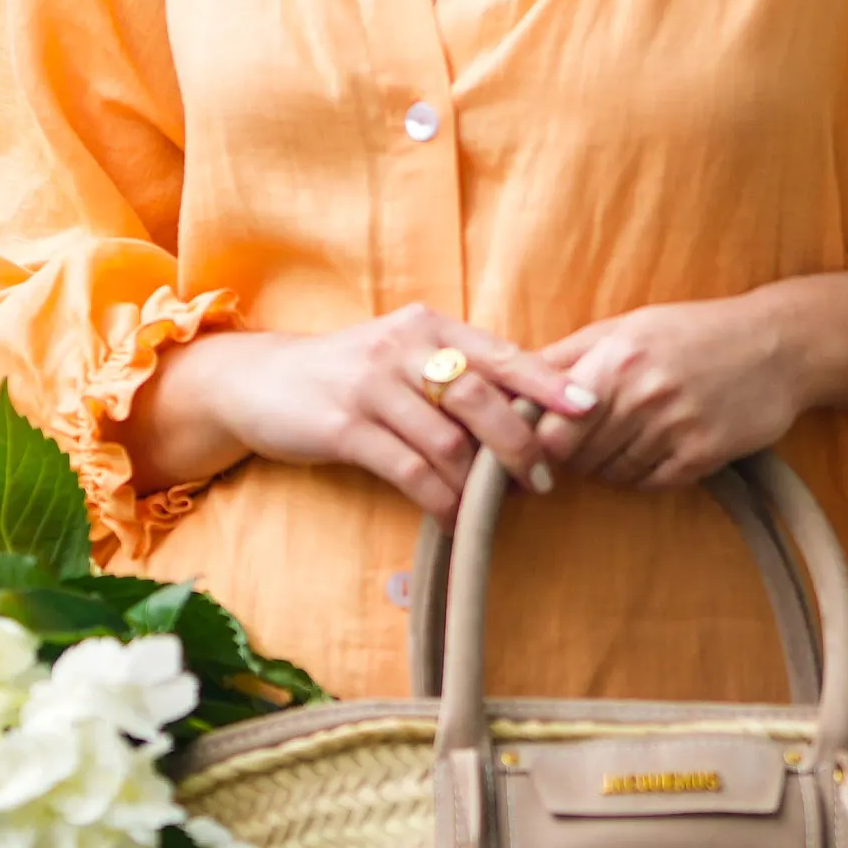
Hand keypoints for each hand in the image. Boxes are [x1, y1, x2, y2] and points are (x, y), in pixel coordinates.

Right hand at [130, 305, 593, 518]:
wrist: (258, 382)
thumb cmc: (350, 377)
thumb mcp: (404, 359)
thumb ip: (458, 376)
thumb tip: (533, 414)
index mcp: (429, 327)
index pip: (501, 355)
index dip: (548, 384)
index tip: (589, 409)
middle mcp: (403, 348)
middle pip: (482, 397)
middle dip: (520, 444)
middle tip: (544, 480)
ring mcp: (371, 385)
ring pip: (447, 439)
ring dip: (478, 482)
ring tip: (494, 507)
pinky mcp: (343, 425)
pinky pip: (408, 468)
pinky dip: (437, 499)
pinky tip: (452, 519)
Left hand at [538, 270, 847, 490]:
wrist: (779, 347)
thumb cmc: (694, 331)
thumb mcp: (628, 326)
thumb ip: (570, 355)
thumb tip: (511, 378)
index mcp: (616, 360)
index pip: (551, 429)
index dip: (539, 442)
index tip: (541, 442)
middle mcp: (643, 396)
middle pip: (577, 457)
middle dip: (572, 455)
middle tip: (582, 444)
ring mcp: (675, 429)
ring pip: (611, 474)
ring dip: (608, 466)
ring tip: (626, 439)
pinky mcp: (703, 456)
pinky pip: (649, 484)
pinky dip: (642, 475)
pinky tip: (654, 450)